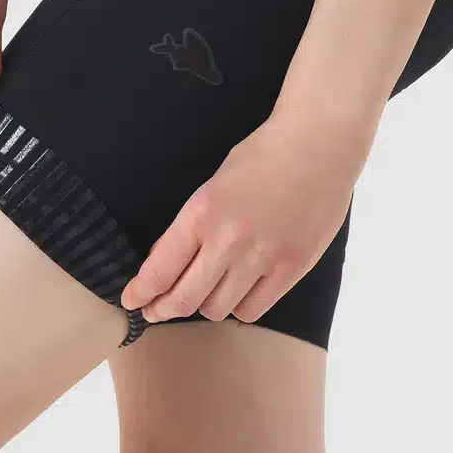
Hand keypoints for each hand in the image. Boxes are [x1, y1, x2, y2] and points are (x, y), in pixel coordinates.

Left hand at [120, 104, 380, 323]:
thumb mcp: (213, 184)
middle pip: (183, 300)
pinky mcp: (292, 268)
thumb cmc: (264, 155)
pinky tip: (239, 291)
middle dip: (163, 309)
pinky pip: (253, 309)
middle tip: (156, 310)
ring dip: (205, 304)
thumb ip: (191, 226)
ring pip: (217, 309)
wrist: (319, 143)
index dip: (141, 293)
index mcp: (202, 212)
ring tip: (206, 292)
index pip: (160, 270)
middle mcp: (229, 240)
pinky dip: (239, 305)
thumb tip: (166, 264)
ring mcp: (263, 257)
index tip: (133, 301)